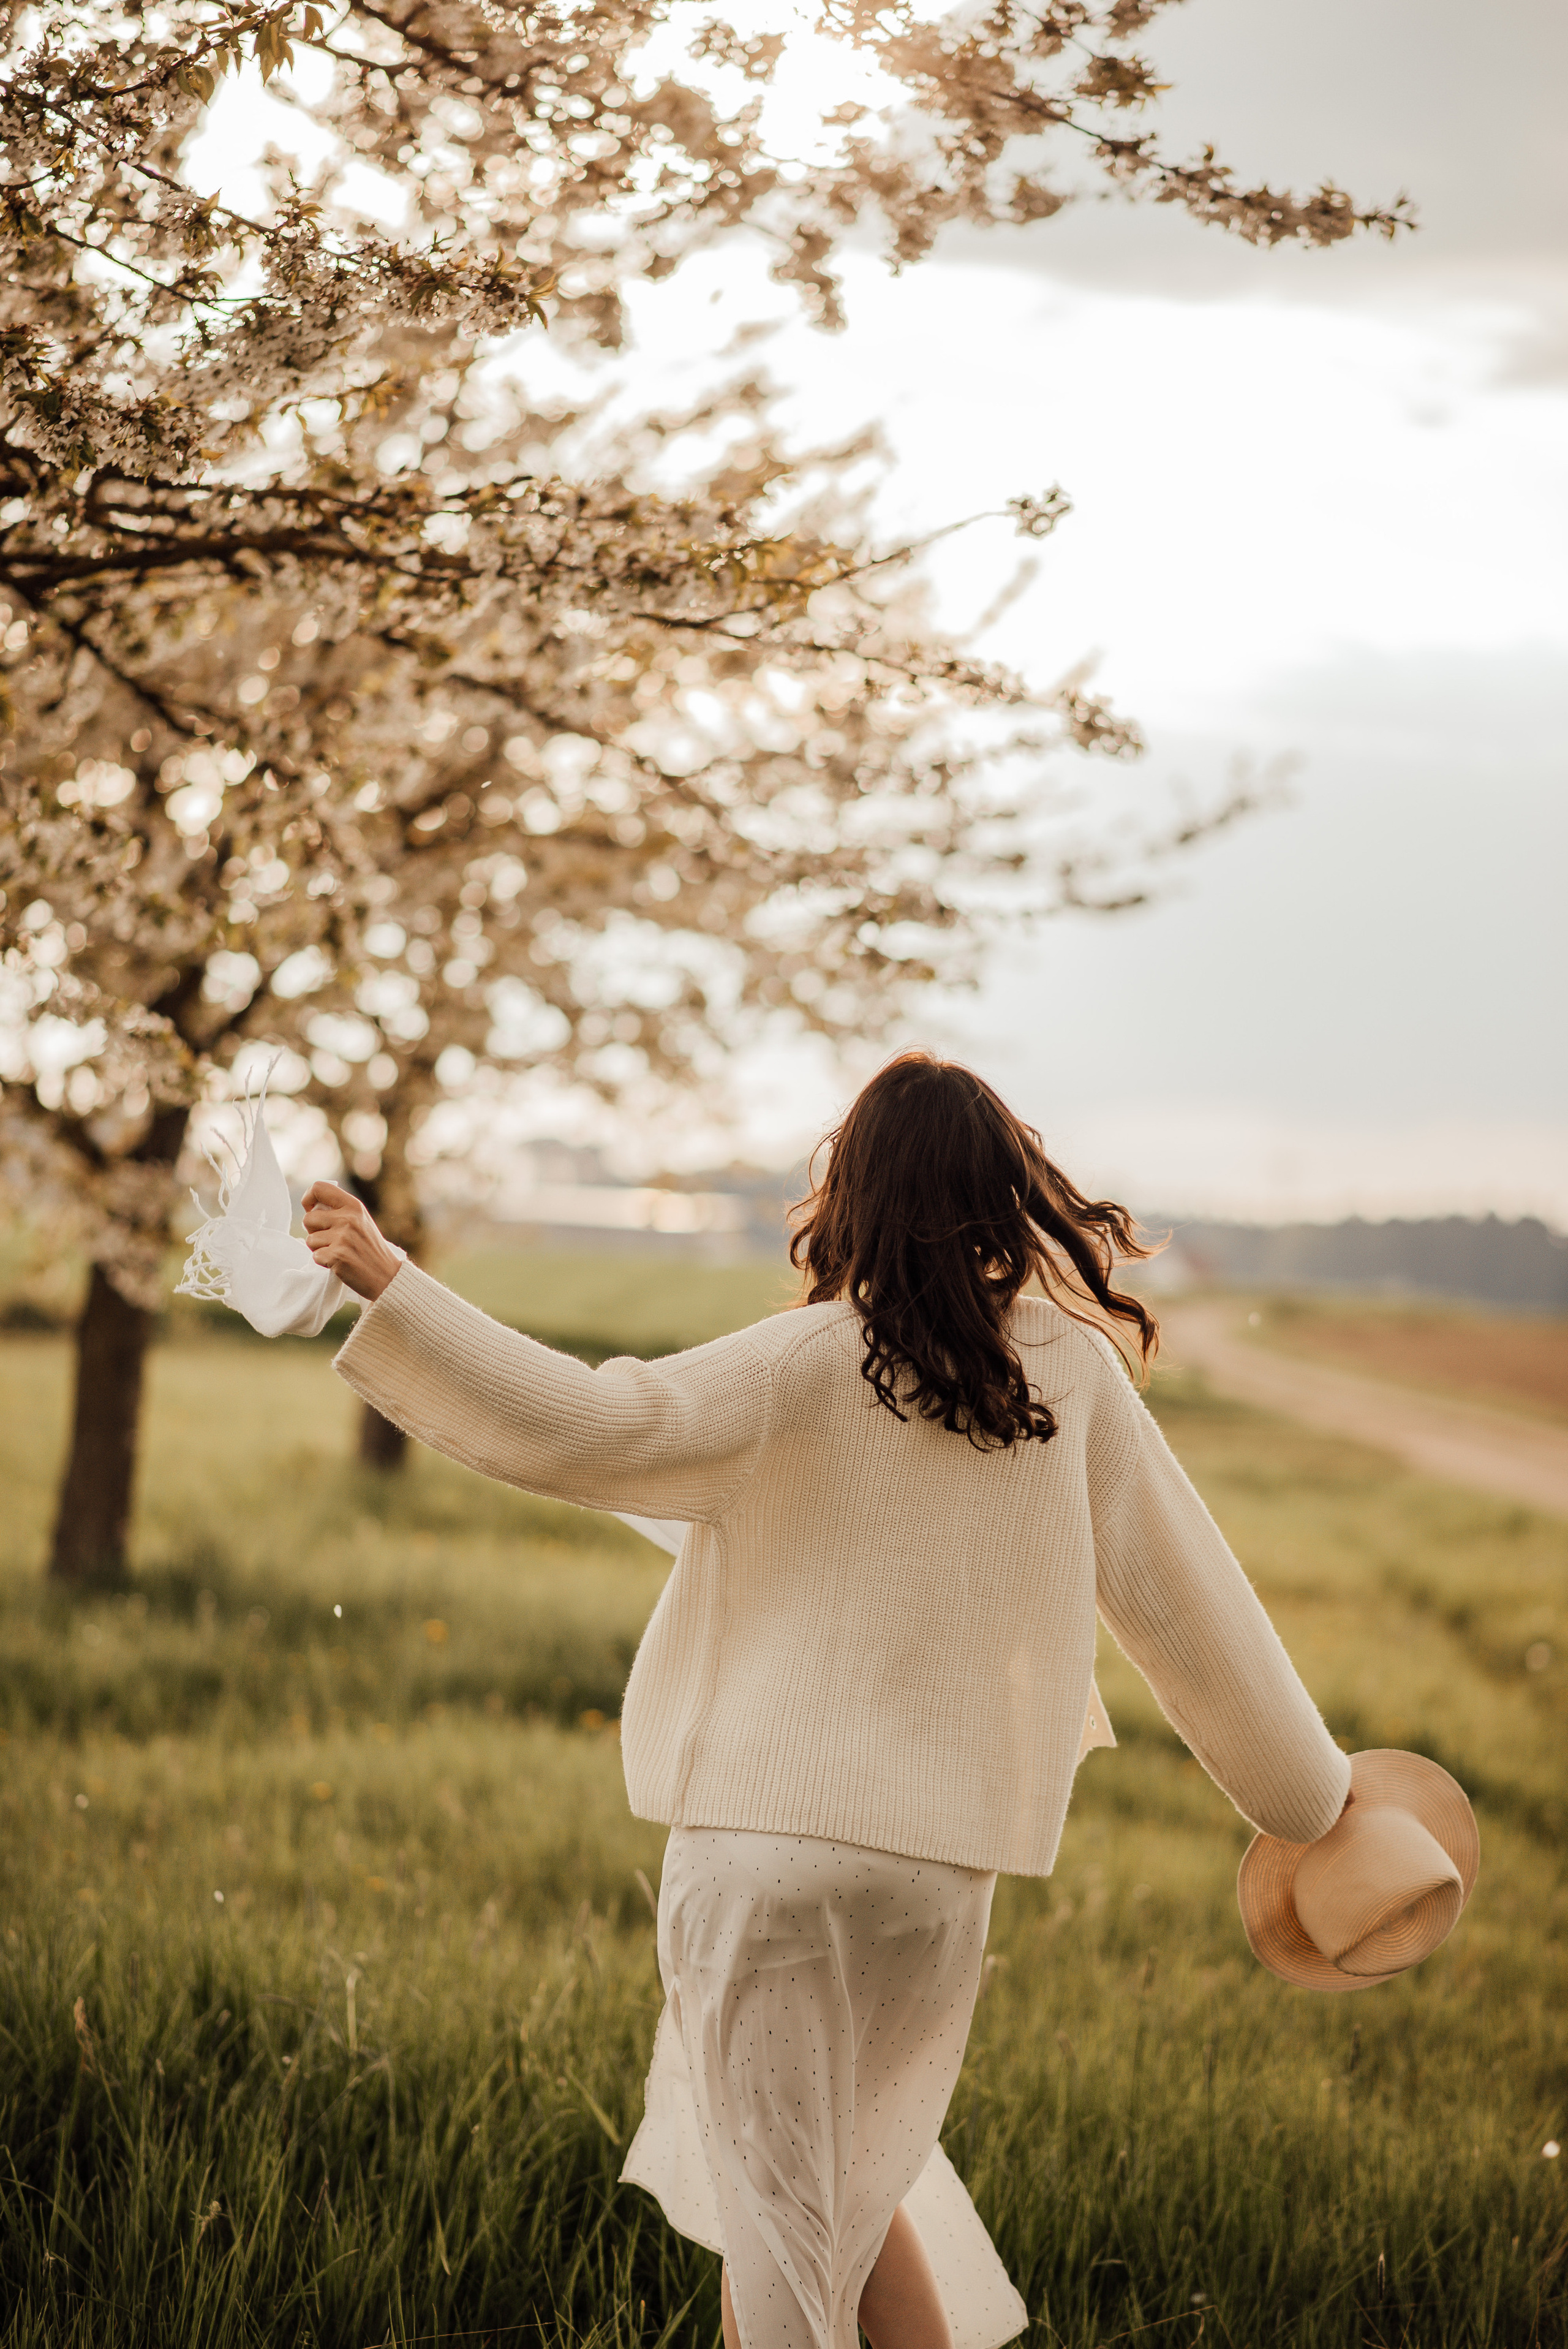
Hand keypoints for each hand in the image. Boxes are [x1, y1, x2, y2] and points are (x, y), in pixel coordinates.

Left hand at [302, 1180, 404, 1302]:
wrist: (386, 1276)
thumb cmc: (370, 1248)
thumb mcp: (361, 1220)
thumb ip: (340, 1210)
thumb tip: (311, 1206)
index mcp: (353, 1205)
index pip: (319, 1188)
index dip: (308, 1198)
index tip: (311, 1209)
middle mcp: (348, 1218)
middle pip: (308, 1218)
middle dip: (313, 1231)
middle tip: (331, 1240)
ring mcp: (342, 1237)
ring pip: (310, 1239)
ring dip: (319, 1248)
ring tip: (338, 1252)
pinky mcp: (337, 1255)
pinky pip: (315, 1256)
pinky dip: (324, 1262)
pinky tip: (339, 1262)